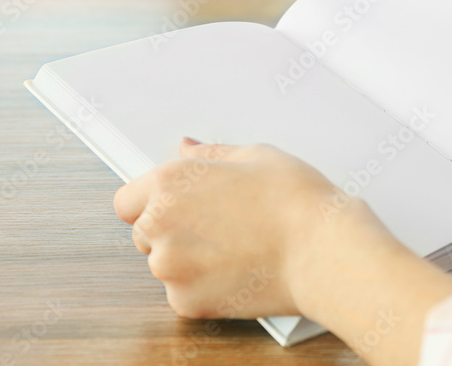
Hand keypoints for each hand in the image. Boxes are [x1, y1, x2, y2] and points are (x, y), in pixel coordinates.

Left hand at [113, 139, 346, 318]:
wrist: (323, 251)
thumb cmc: (296, 201)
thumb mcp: (256, 156)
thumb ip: (211, 155)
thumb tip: (189, 148)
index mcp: (170, 183)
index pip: (128, 199)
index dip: (153, 200)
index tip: (177, 204)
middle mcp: (160, 225)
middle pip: (145, 231)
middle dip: (174, 228)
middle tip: (221, 223)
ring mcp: (170, 268)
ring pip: (165, 263)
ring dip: (189, 258)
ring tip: (237, 245)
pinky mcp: (187, 302)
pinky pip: (184, 292)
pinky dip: (205, 285)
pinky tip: (239, 268)